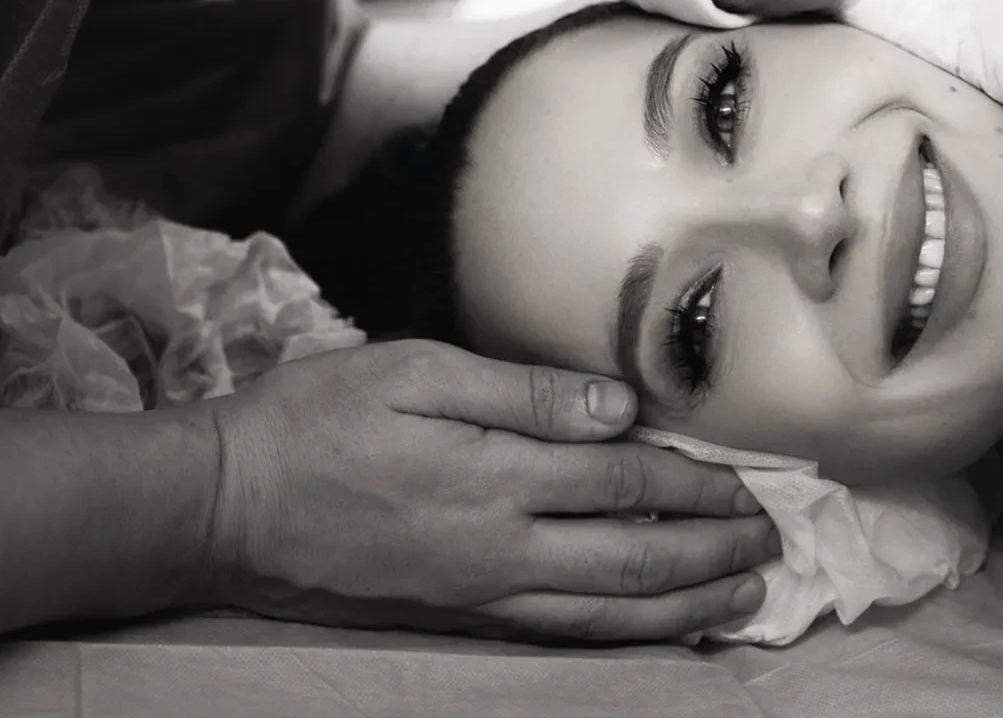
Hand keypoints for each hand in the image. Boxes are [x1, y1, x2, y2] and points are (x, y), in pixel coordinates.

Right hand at [207, 340, 775, 641]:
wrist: (230, 506)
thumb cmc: (319, 417)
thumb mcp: (413, 371)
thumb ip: (519, 390)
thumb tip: (615, 406)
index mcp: (496, 474)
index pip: (624, 479)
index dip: (694, 481)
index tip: (748, 477)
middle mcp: (502, 547)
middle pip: (634, 555)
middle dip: (712, 548)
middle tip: (772, 539)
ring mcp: (482, 593)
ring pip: (609, 609)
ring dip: (686, 600)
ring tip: (744, 592)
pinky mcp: (459, 615)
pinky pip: (562, 631)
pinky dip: (625, 630)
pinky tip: (655, 622)